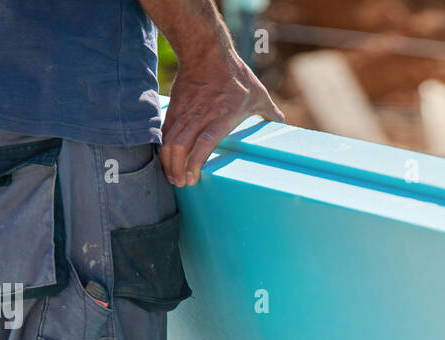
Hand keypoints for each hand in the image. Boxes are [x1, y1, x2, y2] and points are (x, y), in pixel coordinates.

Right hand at [159, 46, 283, 186]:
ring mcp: (186, 111)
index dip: (196, 161)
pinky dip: (164, 147)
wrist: (207, 51)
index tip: (191, 177)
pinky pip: (166, 131)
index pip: (205, 142)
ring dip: (168, 161)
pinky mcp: (176, 107)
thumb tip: (281, 121)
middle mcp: (201, 115)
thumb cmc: (236, 74)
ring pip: (170, 140)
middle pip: (181, 145)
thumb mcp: (258, 93)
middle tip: (180, 183)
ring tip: (171, 176)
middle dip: (177, 168)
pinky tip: (166, 158)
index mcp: (222, 115)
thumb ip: (269, 111)